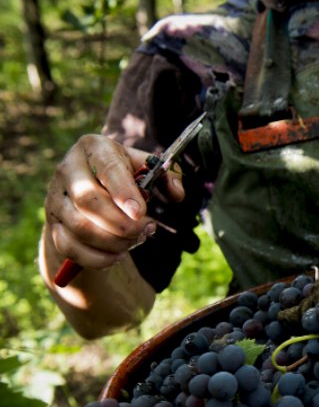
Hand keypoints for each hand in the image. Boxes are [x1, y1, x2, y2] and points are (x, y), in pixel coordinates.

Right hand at [44, 134, 185, 271]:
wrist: (92, 188)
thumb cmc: (125, 175)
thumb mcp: (147, 167)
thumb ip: (168, 177)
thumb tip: (176, 194)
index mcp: (94, 148)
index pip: (107, 169)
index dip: (124, 192)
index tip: (140, 213)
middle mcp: (68, 170)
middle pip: (88, 201)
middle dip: (122, 223)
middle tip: (146, 230)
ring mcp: (56, 198)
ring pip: (79, 227)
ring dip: (113, 241)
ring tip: (135, 240)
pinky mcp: (53, 223)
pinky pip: (68, 247)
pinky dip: (97, 258)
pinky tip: (118, 255)